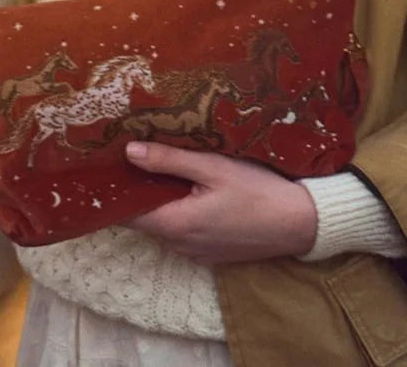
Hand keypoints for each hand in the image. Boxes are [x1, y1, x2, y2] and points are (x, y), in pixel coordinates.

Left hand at [121, 142, 317, 266]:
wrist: (299, 223)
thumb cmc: (257, 190)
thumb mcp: (213, 167)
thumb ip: (169, 160)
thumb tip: (129, 152)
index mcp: (176, 225)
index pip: (127, 213)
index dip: (115, 191)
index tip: (108, 166)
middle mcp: (180, 246)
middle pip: (146, 218)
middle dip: (140, 190)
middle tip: (136, 154)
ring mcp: (196, 253)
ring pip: (165, 224)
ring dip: (163, 200)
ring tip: (164, 166)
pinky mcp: (210, 253)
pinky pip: (184, 232)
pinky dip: (181, 211)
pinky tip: (193, 188)